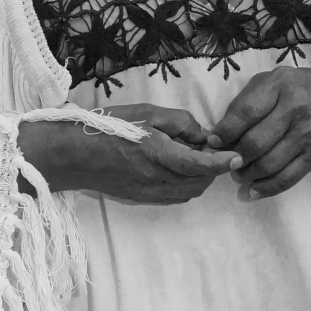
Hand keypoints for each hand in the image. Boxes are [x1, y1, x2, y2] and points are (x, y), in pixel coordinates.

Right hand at [18, 104, 239, 205]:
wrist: (72, 154)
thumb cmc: (107, 126)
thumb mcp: (146, 111)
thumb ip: (179, 122)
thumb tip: (201, 136)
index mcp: (157, 154)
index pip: (201, 165)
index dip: (223, 162)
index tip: (237, 156)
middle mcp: (156, 179)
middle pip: (199, 182)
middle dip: (212, 168)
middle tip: (208, 148)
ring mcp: (148, 193)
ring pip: (189, 192)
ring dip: (199, 178)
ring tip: (191, 157)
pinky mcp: (142, 199)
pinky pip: (174, 197)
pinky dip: (185, 186)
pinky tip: (177, 169)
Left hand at [209, 68, 310, 200]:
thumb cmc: (301, 91)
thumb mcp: (275, 81)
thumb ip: (247, 99)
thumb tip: (219, 132)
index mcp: (280, 85)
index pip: (245, 112)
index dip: (225, 131)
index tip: (211, 143)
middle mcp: (295, 108)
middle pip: (255, 143)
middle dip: (234, 159)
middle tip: (224, 163)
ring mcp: (308, 133)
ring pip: (269, 164)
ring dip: (247, 176)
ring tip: (237, 176)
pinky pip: (287, 178)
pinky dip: (266, 189)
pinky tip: (252, 192)